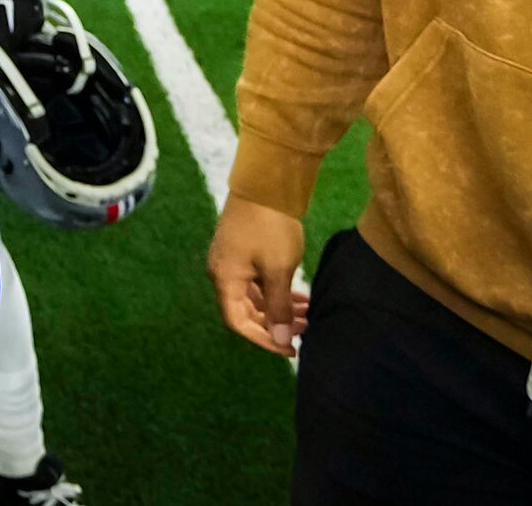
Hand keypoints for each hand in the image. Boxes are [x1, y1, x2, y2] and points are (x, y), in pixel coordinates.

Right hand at [208, 195, 309, 354]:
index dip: (264, 340)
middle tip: (306, 329)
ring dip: (279, 307)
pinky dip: (276, 291)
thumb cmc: (270, 228)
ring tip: (308, 312)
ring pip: (254, 296)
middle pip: (245, 312)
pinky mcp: (242, 249)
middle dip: (276, 324)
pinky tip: (299, 295)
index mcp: (224, 279)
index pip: (239, 323)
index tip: (291, 348)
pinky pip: (257, 281)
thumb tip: (282, 339)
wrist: (267, 182)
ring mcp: (232, 260)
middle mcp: (222, 272)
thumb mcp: (278, 271)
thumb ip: (278, 307)